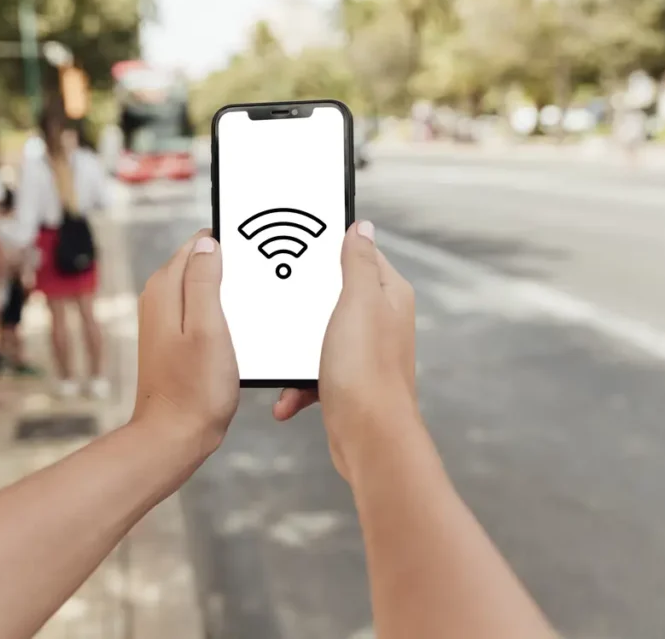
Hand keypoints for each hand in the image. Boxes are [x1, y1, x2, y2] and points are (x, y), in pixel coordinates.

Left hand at [132, 229, 238, 455]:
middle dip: (229, 265)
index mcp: (165, 287)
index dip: (229, 244)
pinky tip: (239, 328)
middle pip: (200, 262)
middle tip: (261, 281)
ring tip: (255, 304)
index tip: (256, 254)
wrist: (175, 435)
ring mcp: (164, 319)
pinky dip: (220, 312)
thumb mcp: (208, 328)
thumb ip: (204, 280)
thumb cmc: (196, 388)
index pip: (199, 243)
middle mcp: (158, 298)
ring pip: (201, 286)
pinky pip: (201, 310)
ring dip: (227, 290)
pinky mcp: (174, 338)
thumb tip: (207, 243)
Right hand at [273, 221, 415, 477]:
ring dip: (294, 350)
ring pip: (317, 336)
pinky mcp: (347, 381)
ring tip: (280, 360)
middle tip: (277, 298)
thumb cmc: (365, 370)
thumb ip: (357, 261)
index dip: (327, 247)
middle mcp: (379, 320)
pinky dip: (297, 384)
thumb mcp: (358, 301)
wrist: (369, 438)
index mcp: (387, 294)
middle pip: (331, 294)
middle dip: (301, 302)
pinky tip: (287, 398)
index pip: (358, 253)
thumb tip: (361, 226)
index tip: (295, 243)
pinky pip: (313, 373)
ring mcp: (363, 352)